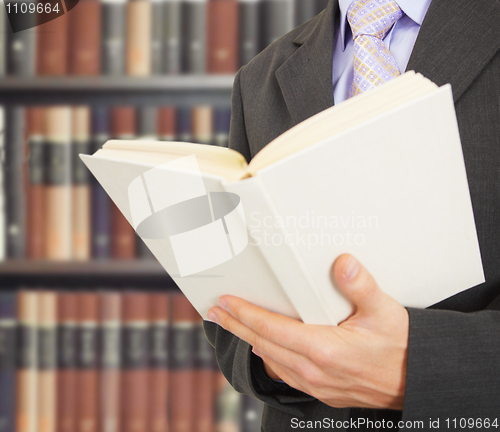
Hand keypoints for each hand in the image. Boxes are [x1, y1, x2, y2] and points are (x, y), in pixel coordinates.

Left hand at [207, 254, 408, 409]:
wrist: (415, 380)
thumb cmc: (399, 346)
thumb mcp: (384, 310)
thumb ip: (360, 285)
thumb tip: (342, 263)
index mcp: (323, 348)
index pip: (270, 328)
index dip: (244, 314)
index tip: (225, 302)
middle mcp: (312, 369)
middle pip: (261, 343)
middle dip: (236, 325)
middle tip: (216, 311)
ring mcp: (314, 384)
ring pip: (269, 359)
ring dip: (249, 339)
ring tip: (233, 324)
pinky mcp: (319, 390)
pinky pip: (283, 373)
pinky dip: (267, 356)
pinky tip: (262, 347)